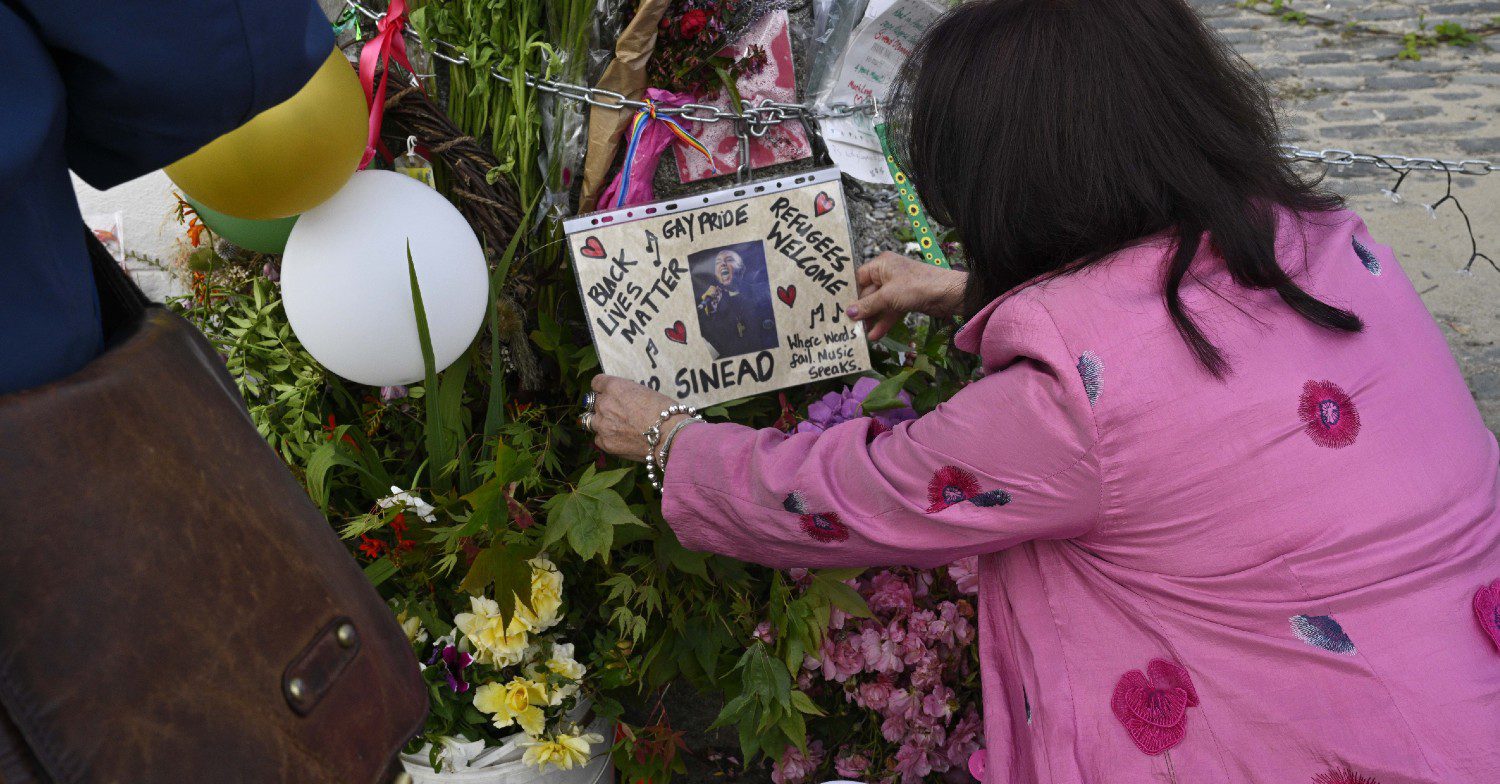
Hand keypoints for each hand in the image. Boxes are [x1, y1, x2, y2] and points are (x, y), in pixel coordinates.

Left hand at [588, 375, 684, 461]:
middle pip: (594, 402)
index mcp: (614, 387)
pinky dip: (607, 438)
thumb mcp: (645, 392)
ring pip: (591, 421)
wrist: (669, 435)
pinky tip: (620, 440)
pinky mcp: (605, 443)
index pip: (597, 382)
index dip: (603, 388)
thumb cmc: (664, 411)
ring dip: (601, 422)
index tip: (607, 392)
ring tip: (615, 427)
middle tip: (617, 413)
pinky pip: (599, 438)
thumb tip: (624, 399)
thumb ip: (628, 394)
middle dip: (604, 406)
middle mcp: (604, 404)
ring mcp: (602, 425)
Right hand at [847, 252, 967, 340]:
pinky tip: (875, 335)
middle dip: (860, 310)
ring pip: (879, 304)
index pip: (859, 278)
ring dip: (871, 319)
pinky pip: (890, 311)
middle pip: (868, 293)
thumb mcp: (888, 296)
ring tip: (861, 334)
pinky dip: (884, 322)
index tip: (839, 308)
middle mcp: (888, 273)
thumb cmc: (917, 286)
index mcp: (881, 264)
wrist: (948, 294)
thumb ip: (868, 305)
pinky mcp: (906, 300)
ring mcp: (897, 288)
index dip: (850, 293)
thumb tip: (848, 313)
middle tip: (848, 325)